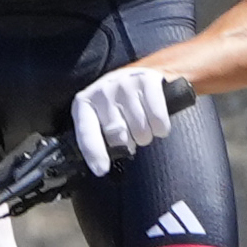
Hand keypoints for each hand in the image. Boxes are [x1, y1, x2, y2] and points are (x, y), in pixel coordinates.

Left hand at [67, 65, 186, 174]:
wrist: (137, 76)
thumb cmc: (117, 105)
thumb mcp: (100, 118)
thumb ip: (97, 139)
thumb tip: (102, 168)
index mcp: (85, 103)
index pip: (87, 132)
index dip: (95, 153)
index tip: (102, 170)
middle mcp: (103, 91)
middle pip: (119, 136)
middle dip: (128, 144)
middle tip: (130, 137)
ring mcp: (125, 84)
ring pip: (141, 130)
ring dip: (146, 136)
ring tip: (142, 126)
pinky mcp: (147, 81)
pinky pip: (158, 119)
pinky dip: (161, 128)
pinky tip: (156, 123)